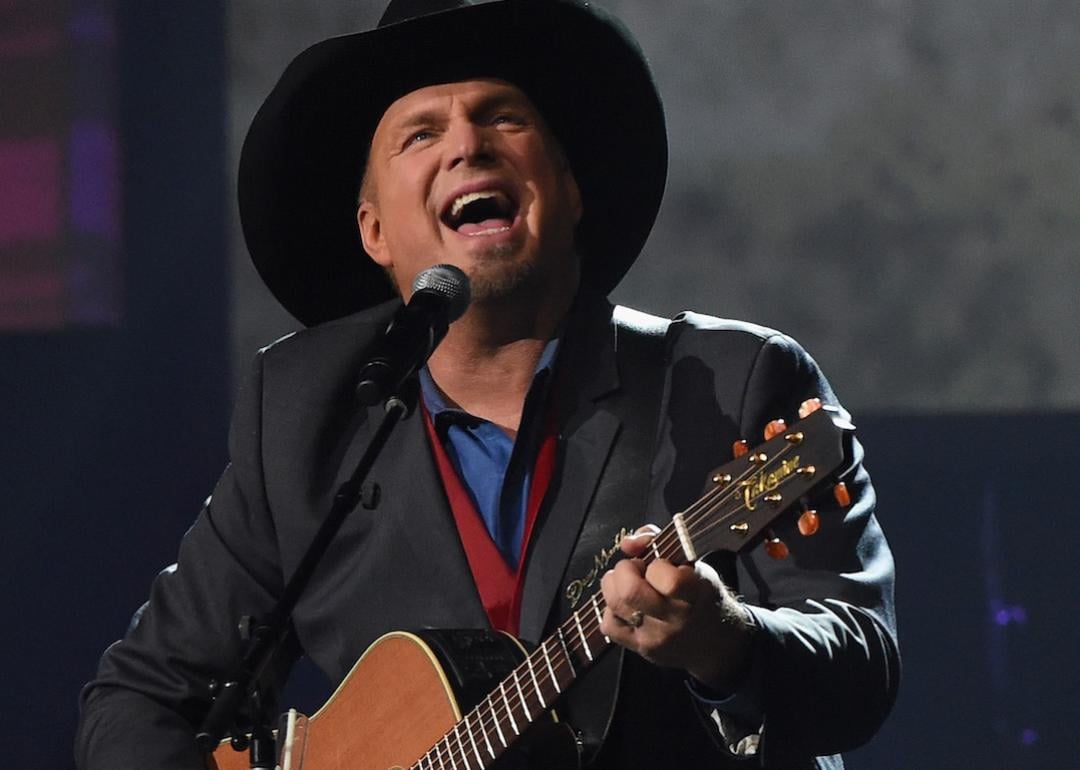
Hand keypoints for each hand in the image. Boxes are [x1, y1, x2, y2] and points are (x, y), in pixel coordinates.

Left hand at [599, 525, 755, 691]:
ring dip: (614, 585)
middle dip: (625, 570)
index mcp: (694, 595)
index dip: (656, 565)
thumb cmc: (702, 596)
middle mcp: (674, 620)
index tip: (661, 564)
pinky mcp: (640, 649)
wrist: (715, 642)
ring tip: (629, 583)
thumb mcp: (693, 564)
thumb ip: (658, 543)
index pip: (668, 581)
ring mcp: (655, 638)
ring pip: (615, 604)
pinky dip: (612, 609)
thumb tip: (627, 543)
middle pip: (630, 591)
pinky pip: (608, 625)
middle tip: (636, 569)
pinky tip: (627, 606)